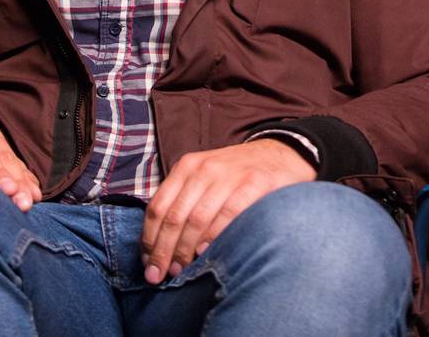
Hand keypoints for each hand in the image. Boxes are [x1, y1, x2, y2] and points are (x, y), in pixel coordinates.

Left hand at [140, 139, 314, 283]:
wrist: (280, 153)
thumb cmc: (236, 174)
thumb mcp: (204, 177)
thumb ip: (183, 201)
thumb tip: (160, 244)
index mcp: (186, 167)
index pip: (158, 207)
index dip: (149, 239)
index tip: (148, 264)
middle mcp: (204, 169)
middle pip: (174, 216)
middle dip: (163, 251)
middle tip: (158, 276)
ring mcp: (229, 175)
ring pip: (197, 218)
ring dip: (185, 249)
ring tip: (180, 271)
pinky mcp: (254, 183)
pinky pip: (229, 213)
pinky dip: (215, 235)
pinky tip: (206, 252)